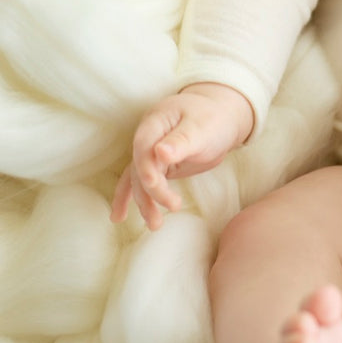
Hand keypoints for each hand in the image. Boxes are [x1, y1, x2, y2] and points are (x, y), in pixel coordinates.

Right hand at [111, 83, 253, 229]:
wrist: (222, 117)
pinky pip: (140, 182)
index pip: (143, 145)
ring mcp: (151, 152)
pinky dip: (131, 197)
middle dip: (152, 190)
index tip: (155, 184)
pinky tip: (118, 217)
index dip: (146, 166)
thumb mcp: (203, 126)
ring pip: (140, 179)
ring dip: (144, 201)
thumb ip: (182, 140)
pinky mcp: (157, 166)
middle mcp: (148, 137)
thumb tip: (161, 152)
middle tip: (173, 206)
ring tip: (155, 225)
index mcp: (156, 121)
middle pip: (141, 166)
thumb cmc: (214, 118)